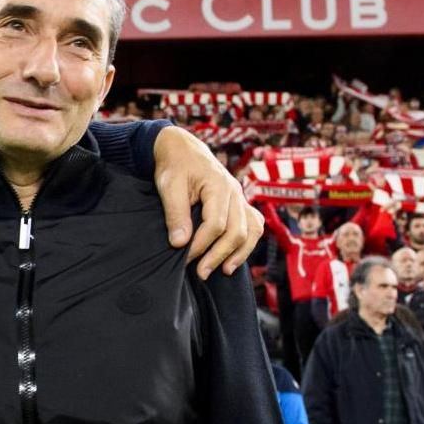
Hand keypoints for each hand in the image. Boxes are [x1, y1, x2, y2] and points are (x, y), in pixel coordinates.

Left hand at [153, 126, 262, 278]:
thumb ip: (175, 213)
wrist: (183, 150)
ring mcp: (240, 198)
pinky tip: (234, 258)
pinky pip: (254, 226)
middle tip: (200, 273)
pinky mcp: (240, 204)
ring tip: (223, 271)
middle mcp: (235, 193)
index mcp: (219, 185)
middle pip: (236, 231)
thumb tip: (179, 243)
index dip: (201, 244)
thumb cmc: (175, 166)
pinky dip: (247, 244)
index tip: (184, 257)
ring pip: (252, 230)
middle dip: (218, 255)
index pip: (216, 224)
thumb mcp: (169, 185)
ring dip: (239, 253)